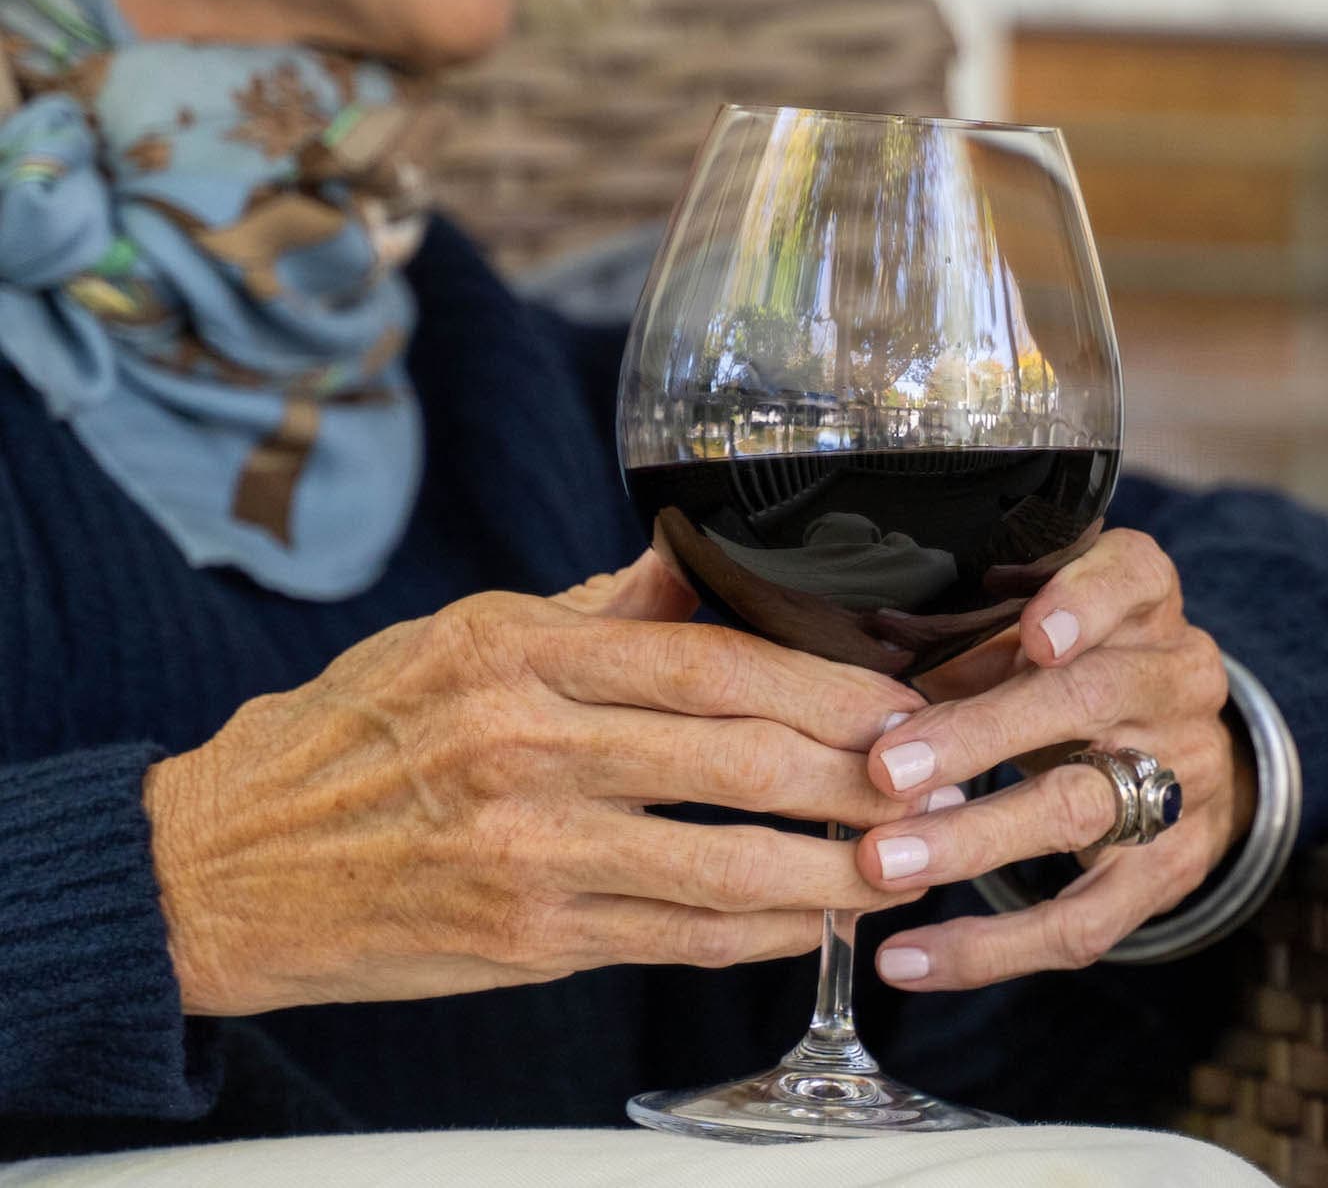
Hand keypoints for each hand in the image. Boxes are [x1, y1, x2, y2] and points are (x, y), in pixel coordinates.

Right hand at [142, 553, 944, 1016]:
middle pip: (742, 757)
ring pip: (729, 860)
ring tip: (909, 861)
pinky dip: (765, 931)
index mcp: (520, 654)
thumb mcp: (465, 637)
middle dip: (863, 776)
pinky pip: (681, 937)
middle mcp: (529, 746)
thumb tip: (707, 555)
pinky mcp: (529, 937)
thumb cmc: (352, 738)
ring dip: (839, 869)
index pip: (714, 660)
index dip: (827, 686)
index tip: (901, 699)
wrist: (222, 867)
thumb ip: (599, 610)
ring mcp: (531, 850)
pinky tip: (818, 919)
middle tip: (940, 780)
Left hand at [853, 529, 1250, 989]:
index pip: (1132, 579)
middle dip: (984, 737)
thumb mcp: (1037, 634)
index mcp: (1144, 603)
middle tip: (888, 771)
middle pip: (1092, 700)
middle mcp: (1177, 682)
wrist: (1185, 754)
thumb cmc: (1078, 672)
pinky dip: (990, 948)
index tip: (1034, 636)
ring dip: (975, 839)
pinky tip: (910, 960)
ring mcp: (1185, 778)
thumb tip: (859, 689)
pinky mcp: (1172, 868)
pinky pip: (1084, 922)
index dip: (1086, 604)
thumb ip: (970, 646)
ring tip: (883, 864)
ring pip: (1083, 810)